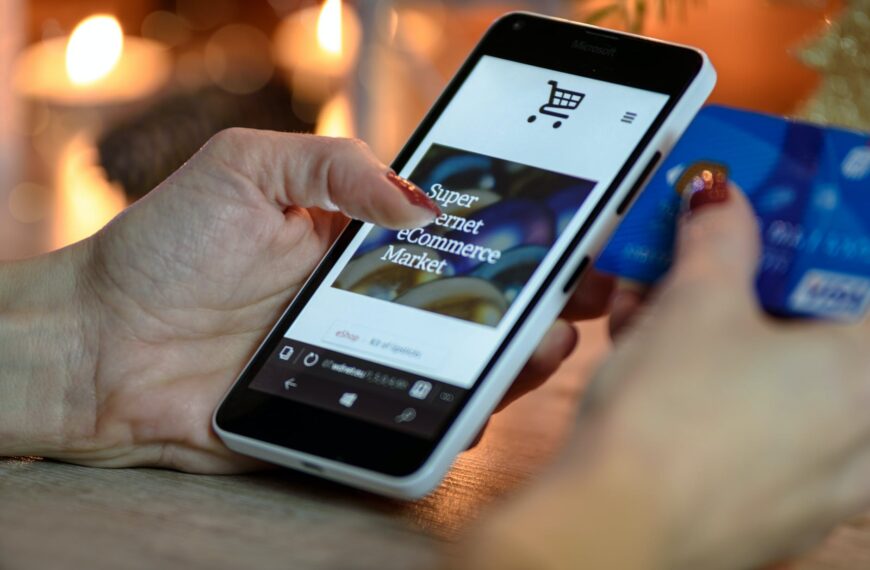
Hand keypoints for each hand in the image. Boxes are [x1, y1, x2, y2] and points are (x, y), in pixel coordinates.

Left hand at [0, 129, 611, 472]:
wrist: (99, 345)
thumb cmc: (165, 247)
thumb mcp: (248, 168)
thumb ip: (336, 166)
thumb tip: (422, 201)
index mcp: (361, 240)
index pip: (458, 235)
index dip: (518, 233)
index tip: (570, 229)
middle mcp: (374, 300)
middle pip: (476, 305)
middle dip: (540, 299)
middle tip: (585, 292)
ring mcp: (365, 359)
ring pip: (460, 365)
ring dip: (515, 358)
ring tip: (547, 341)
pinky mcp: (346, 410)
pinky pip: (413, 420)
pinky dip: (454, 417)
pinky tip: (477, 402)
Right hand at [464, 185, 869, 569]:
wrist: (613, 528)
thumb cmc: (671, 409)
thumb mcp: (693, 303)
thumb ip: (719, 237)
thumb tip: (719, 193)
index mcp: (867, 371)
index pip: (863, 283)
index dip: (820, 245)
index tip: (778, 231)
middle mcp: (865, 434)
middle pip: (822, 337)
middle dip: (758, 294)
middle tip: (709, 271)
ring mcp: (824, 485)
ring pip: (787, 389)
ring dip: (729, 346)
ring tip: (654, 320)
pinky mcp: (777, 516)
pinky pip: (762, 437)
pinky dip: (721, 399)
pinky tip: (658, 381)